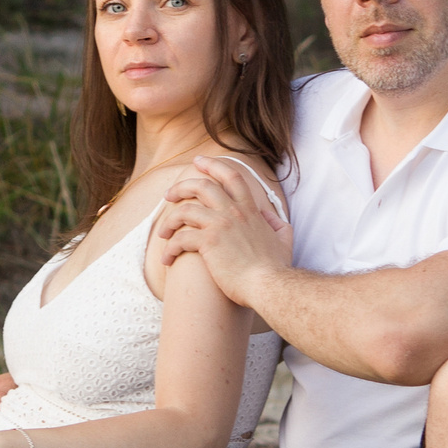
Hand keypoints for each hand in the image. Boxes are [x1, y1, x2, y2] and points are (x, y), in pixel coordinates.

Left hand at [155, 155, 290, 298]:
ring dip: (169, 220)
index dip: (212, 165)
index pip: (231, 176)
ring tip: (163, 233)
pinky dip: (170, 248)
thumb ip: (277, 224)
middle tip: (169, 195)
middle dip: (181, 187)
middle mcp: (233, 212)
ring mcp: (220, 225)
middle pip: (201, 186)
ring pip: (185, 210)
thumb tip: (269, 216)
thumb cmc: (276, 268)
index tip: (198, 161)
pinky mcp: (209, 242)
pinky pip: (180, 239)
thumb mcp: (284, 239)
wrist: (269, 286)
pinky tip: (167, 258)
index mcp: (250, 210)